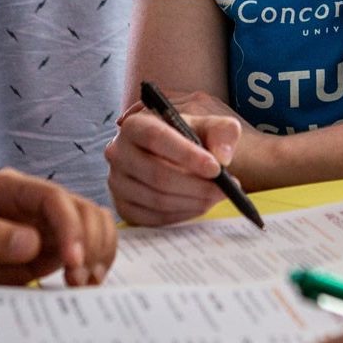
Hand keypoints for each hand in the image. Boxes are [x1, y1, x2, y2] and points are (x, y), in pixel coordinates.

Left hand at [0, 169, 116, 310]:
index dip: (70, 227)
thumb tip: (32, 240)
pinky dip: (92, 266)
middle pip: (81, 210)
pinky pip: (81, 253)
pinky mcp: (44, 253)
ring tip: (83, 285)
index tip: (72, 262)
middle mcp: (30, 204)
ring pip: (90, 228)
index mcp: (6, 189)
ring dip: (97, 253)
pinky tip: (84, 286)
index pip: (53, 198)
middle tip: (79, 281)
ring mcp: (40, 228)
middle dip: (90, 242)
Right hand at [105, 89, 242, 224]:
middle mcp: (118, 152)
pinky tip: (199, 205)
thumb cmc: (191, 139)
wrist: (177, 159)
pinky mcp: (123, 207)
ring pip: (157, 199)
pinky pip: (154, 218)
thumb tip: (221, 157)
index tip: (215, 168)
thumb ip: (223, 132)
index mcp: (134, 124)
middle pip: (157, 173)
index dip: (186, 154)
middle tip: (224, 189)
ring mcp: (117, 182)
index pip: (155, 137)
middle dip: (196, 185)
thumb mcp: (210, 127)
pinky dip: (182, 215)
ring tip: (216, 196)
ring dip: (193, 202)